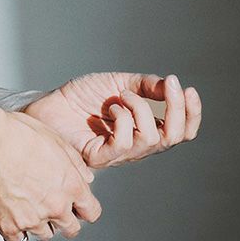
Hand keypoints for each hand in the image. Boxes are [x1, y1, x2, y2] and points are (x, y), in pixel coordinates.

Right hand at [0, 99, 101, 240]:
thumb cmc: (15, 135)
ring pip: (45, 235)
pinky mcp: (8, 226)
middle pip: (71, 229)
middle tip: (52, 208)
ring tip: (27, 207)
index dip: (84, 209)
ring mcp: (32, 219)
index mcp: (70, 186)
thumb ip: (75, 163)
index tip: (78, 207)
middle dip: (64, 220)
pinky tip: (11, 217)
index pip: (91, 212)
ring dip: (39, 224)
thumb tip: (85, 177)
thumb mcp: (55, 139)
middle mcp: (55, 206)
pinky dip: (16, 232)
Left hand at [22, 71, 201, 169]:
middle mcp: (136, 144)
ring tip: (122, 95)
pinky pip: (126, 143)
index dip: (191, 114)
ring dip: (141, 109)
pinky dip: (124, 119)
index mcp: (143, 128)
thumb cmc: (80, 97)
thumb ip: (146, 86)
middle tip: (171, 86)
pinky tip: (111, 108)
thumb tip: (171, 85)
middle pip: (174, 138)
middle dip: (178, 110)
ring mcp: (120, 153)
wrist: (48, 104)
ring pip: (151, 139)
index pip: (180, 131)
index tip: (188, 89)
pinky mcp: (101, 157)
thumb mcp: (118, 83)